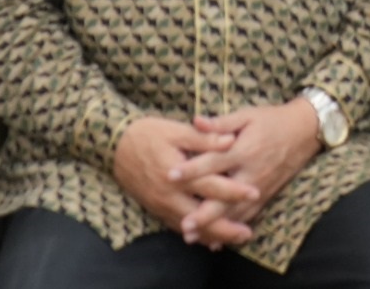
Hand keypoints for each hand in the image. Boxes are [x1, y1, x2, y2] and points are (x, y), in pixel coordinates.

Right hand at [112, 116, 252, 245]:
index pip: (211, 185)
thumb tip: (231, 141)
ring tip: (233, 238)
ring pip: (190, 226)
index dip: (234, 191)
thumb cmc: (148, 133)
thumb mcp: (176, 130)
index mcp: (178, 173)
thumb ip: (204, 138)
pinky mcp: (156, 208)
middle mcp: (170, 194)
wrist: (115, 145)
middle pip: (202, 215)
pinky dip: (195, 234)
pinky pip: (177, 226)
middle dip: (225, 226)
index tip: (255, 193)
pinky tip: (208, 238)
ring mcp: (161, 204)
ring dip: (211, 234)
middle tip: (247, 233)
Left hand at [181, 101, 322, 240]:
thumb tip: (196, 121)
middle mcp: (251, 173)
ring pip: (234, 213)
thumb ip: (221, 123)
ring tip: (191, 237)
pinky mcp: (265, 196)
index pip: (214, 162)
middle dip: (204, 213)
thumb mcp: (247, 115)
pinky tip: (215, 241)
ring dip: (214, 226)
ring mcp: (259, 188)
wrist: (304, 131)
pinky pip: (246, 217)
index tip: (171, 176)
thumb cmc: (272, 120)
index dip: (192, 169)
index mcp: (244, 150)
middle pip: (224, 197)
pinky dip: (230, 229)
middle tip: (184, 224)